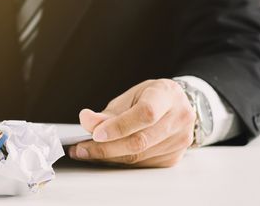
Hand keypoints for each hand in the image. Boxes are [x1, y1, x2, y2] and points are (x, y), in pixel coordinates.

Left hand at [69, 79, 195, 167]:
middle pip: (140, 141)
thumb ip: (109, 112)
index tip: (95, 134)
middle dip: (106, 148)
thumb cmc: (150, 98)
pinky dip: (120, 161)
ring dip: (108, 157)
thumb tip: (86, 121)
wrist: (177, 105)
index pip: (145, 114)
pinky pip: (141, 164)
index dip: (119, 126)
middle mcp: (178, 119)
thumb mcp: (130, 96)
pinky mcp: (173, 158)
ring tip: (86, 152)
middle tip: (81, 149)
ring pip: (138, 157)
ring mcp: (179, 141)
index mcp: (166, 95)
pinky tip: (106, 156)